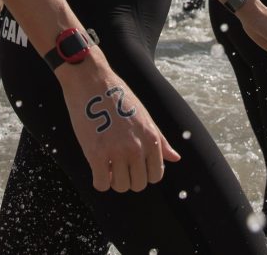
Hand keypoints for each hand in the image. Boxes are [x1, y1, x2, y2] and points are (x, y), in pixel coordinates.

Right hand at [58, 57, 180, 192]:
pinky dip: (99, 181)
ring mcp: (116, 152)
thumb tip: (175, 158)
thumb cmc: (117, 96)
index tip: (133, 166)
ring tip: (107, 164)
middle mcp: (137, 147)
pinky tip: (97, 167)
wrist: (91, 80)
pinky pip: (101, 183)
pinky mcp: (96, 154)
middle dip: (128, 179)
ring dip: (113, 180)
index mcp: (151, 138)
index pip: (156, 175)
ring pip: (120, 186)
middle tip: (118, 166)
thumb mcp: (144, 116)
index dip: (144, 174)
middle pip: (138, 184)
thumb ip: (160, 140)